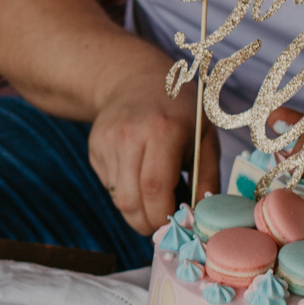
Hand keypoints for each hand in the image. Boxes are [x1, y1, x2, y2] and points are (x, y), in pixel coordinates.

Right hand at [89, 73, 220, 236]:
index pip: (155, 187)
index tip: (175, 225)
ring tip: (155, 199)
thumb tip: (202, 218)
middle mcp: (130, 135)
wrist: (136, 79)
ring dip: (137, 211)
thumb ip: (208, 179)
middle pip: (130, 200)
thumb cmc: (180, 111)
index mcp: (163, 130)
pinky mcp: (95, 148)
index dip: (163, 215)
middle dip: (147, 223)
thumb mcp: (206, 138)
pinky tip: (139, 176)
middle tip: (163, 225)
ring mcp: (107, 141)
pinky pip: (110, 185)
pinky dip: (127, 192)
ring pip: (118, 198)